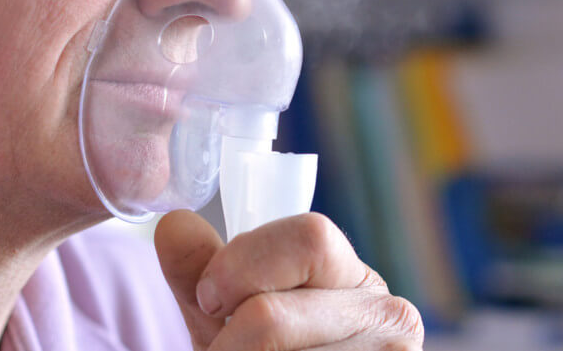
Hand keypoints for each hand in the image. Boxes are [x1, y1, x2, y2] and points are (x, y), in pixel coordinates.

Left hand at [155, 210, 423, 349]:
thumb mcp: (231, 315)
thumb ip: (200, 271)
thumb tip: (174, 224)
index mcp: (354, 275)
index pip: (309, 238)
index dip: (242, 266)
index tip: (209, 299)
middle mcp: (388, 314)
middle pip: (273, 318)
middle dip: (228, 339)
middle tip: (220, 350)